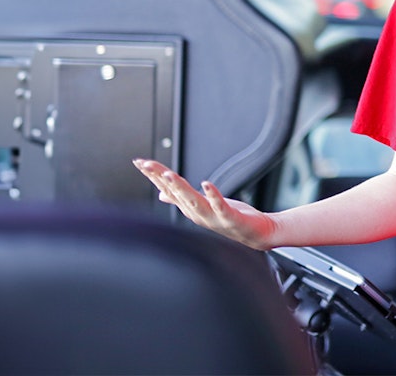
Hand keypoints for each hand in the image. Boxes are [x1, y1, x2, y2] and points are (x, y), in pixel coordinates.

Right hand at [133, 159, 277, 249]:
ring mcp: (212, 217)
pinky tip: (206, 183)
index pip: (167, 189)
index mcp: (190, 208)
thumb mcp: (201, 207)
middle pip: (176, 194)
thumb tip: (161, 193)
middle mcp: (197, 213)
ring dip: (180, 188)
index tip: (139, 162)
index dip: (153, 176)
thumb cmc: (228, 219)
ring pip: (192, 201)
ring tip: (169, 173)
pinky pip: (219, 206)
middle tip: (146, 164)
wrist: (255, 234)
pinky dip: (212, 195)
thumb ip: (181, 200)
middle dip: (160, 179)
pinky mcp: (230, 218)